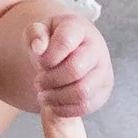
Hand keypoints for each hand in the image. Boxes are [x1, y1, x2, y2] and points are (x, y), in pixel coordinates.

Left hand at [0, 0, 113, 127]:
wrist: (72, 49)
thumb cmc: (53, 40)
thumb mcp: (40, 30)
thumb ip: (35, 34)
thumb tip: (38, 48)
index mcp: (79, 28)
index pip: (65, 41)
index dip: (47, 57)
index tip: (40, 62)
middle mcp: (97, 48)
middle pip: (75, 70)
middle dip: (50, 80)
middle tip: (38, 82)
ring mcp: (103, 71)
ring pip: (81, 92)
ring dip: (56, 97)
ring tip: (43, 94)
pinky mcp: (103, 91)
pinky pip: (85, 106)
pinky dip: (64, 109)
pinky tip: (53, 103)